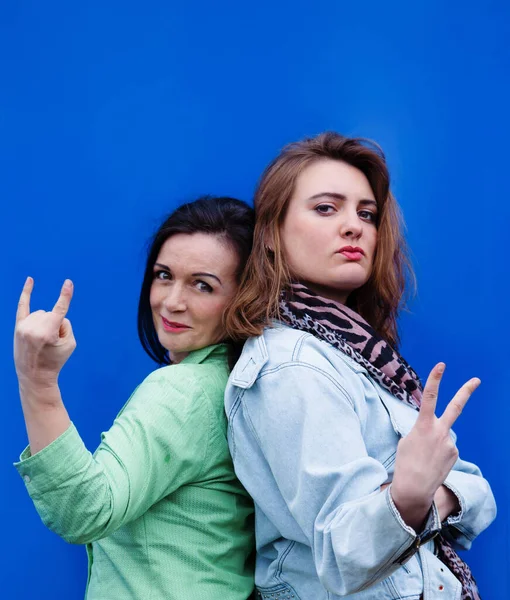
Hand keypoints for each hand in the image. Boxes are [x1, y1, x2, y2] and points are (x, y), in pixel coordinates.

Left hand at [14, 277, 75, 387]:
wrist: (35, 376)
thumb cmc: (55, 360)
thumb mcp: (70, 344)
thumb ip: (65, 325)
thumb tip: (56, 314)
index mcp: (47, 333)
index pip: (59, 310)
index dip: (65, 295)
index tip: (68, 282)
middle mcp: (33, 328)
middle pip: (52, 314)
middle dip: (56, 325)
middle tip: (52, 343)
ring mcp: (23, 327)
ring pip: (42, 313)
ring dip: (46, 323)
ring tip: (42, 341)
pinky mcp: (18, 327)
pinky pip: (23, 305)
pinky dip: (26, 293)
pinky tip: (30, 280)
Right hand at [391, 363, 479, 530]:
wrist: (414, 488)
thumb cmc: (405, 462)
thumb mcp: (407, 439)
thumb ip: (422, 429)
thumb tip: (434, 430)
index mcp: (424, 425)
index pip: (430, 396)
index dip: (435, 379)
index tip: (441, 365)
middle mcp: (440, 431)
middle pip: (456, 406)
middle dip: (466, 391)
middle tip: (477, 380)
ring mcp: (450, 443)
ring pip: (443, 435)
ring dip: (435, 443)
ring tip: (425, 458)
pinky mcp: (455, 454)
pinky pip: (446, 447)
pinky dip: (439, 452)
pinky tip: (432, 462)